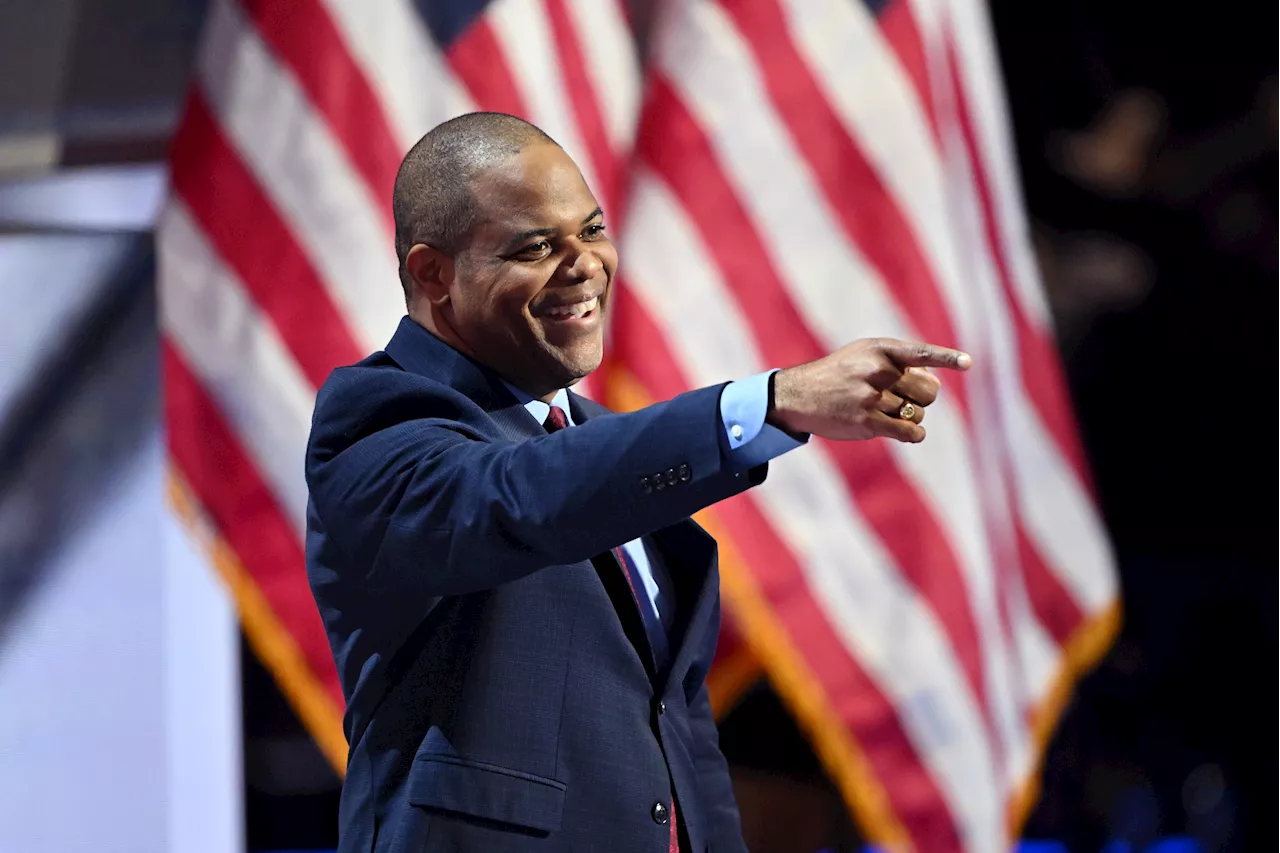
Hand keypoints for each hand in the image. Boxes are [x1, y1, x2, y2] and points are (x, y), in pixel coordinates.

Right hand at [768, 339, 970, 442]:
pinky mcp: (866, 422)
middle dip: (923, 398)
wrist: (800, 395)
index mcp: (880, 350)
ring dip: (910, 417)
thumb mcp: (864, 354)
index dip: (947, 358)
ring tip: (889, 412)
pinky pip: (908, 432)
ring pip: (917, 414)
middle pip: (928, 391)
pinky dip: (914, 434)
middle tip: (905, 398)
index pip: (921, 353)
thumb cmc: (839, 373)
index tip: (968, 363)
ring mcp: (871, 397)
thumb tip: (933, 380)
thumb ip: (898, 360)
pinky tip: (910, 433)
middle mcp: (877, 371)